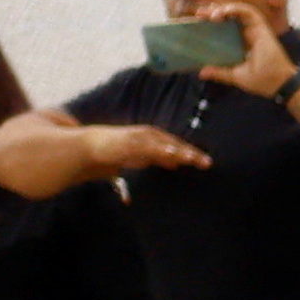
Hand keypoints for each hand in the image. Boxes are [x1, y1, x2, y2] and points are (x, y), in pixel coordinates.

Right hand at [77, 122, 204, 176]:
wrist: (92, 146)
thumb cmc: (119, 151)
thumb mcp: (144, 156)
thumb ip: (159, 158)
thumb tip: (175, 163)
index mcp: (154, 139)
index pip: (177, 146)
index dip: (191, 153)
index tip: (206, 162)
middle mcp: (149, 136)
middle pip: (174, 144)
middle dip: (190, 153)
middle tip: (207, 162)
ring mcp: (139, 138)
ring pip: (163, 145)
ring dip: (178, 151)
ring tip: (192, 159)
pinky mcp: (128, 142)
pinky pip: (146, 147)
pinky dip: (159, 150)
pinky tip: (170, 155)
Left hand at [209, 1, 296, 100]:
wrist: (279, 83)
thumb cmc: (262, 81)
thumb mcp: (235, 76)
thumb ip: (220, 73)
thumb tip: (201, 73)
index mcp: (240, 43)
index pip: (224, 27)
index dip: (211, 22)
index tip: (198, 22)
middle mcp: (246, 33)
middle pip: (228, 16)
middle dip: (213, 11)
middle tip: (199, 14)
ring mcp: (254, 29)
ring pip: (236, 11)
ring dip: (223, 8)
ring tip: (210, 14)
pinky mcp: (261, 26)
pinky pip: (248, 11)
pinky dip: (235, 8)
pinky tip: (224, 12)